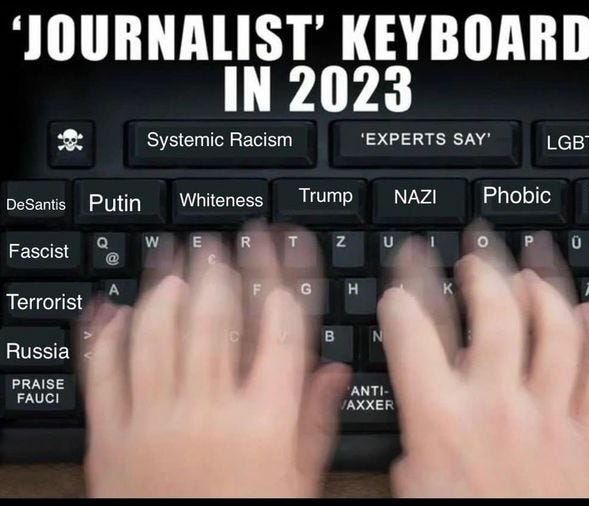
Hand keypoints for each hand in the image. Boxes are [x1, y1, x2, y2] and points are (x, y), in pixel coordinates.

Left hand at [79, 222, 350, 497]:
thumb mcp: (298, 480)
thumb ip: (316, 418)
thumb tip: (336, 370)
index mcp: (263, 420)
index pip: (279, 328)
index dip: (282, 277)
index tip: (282, 246)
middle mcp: (208, 410)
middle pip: (214, 318)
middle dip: (219, 268)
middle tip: (220, 239)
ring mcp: (154, 420)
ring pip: (157, 333)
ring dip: (164, 288)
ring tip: (173, 257)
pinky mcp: (111, 436)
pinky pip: (102, 373)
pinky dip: (105, 335)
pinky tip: (113, 308)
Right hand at [378, 225, 588, 497]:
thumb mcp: (409, 478)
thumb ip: (411, 422)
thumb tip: (415, 383)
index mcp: (441, 416)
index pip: (413, 329)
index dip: (402, 293)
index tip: (401, 278)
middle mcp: (497, 405)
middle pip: (496, 312)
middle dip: (482, 270)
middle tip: (474, 253)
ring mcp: (548, 415)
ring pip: (557, 329)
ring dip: (545, 286)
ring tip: (533, 260)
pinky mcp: (584, 434)